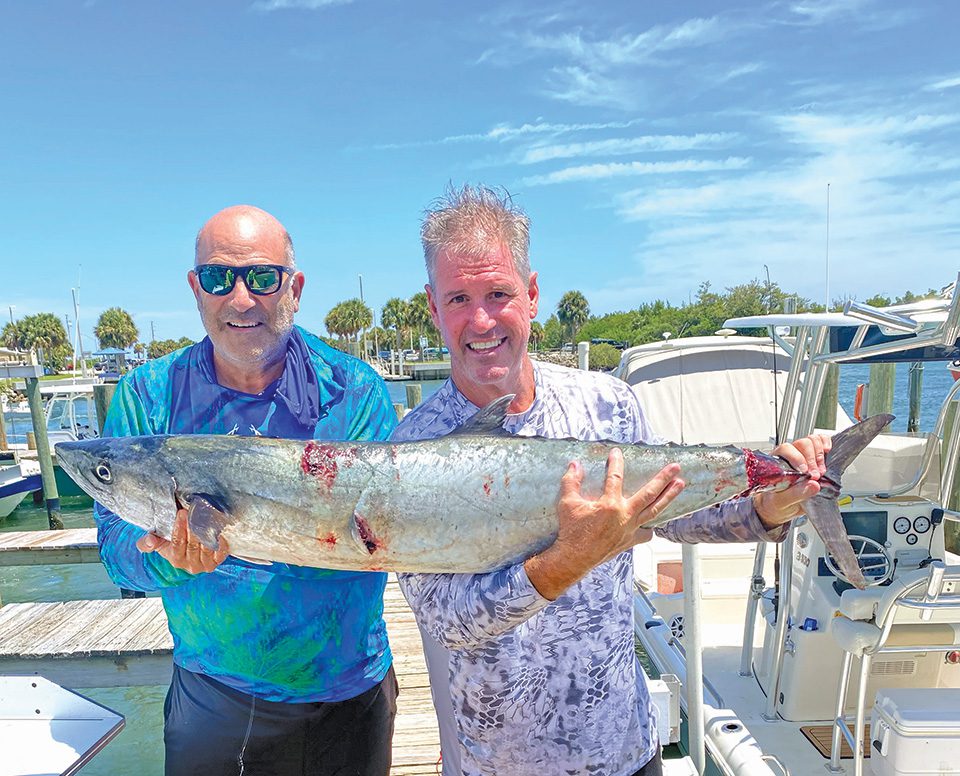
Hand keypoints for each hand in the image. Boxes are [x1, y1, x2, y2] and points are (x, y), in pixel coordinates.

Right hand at [136, 508, 229, 573]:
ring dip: (206, 531)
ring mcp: (205, 565)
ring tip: (206, 516)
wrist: (190, 554)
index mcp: (175, 559)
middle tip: (195, 512)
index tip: (181, 513)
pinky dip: (219, 541)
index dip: (179, 528)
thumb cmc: (172, 546)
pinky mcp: (217, 561)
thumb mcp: (158, 543)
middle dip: (193, 526)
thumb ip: (147, 542)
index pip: (177, 543)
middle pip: (192, 544)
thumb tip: (149, 540)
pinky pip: (219, 552)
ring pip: (206, 547)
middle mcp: (190, 565)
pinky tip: (217, 530)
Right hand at [525, 449, 684, 599]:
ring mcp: (630, 530)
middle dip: (663, 478)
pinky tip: (651, 520)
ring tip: (679, 485)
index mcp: (609, 505)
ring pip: (654, 511)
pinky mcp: (630, 541)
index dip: (617, 462)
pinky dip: (650, 526)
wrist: (574, 558)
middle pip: (649, 493)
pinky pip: (646, 532)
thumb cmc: (571, 531)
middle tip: (675, 467)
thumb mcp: (567, 503)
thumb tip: (575, 465)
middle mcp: (625, 516)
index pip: (616, 477)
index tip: (617, 452)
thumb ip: (571, 481)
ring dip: (669, 497)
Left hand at [753, 432, 832, 527]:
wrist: (780, 509)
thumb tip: (813, 485)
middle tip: (816, 475)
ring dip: (820, 454)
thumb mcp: (782, 503)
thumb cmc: (776, 503)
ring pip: (812, 441)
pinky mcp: (814, 457)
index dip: (798, 458)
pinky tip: (827, 451)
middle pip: (802, 443)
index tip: (806, 473)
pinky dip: (826, 442)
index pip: (786, 449)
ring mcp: (802, 455)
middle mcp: (788, 456)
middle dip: (812, 459)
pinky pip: (820, 441)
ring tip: (822, 471)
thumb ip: (795, 494)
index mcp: (776, 463)